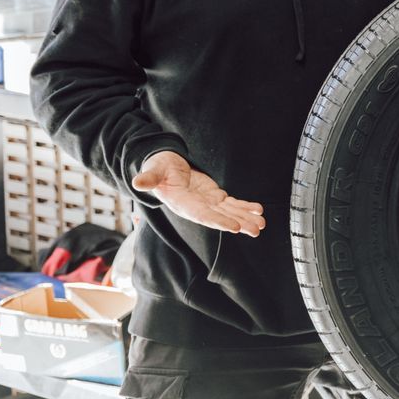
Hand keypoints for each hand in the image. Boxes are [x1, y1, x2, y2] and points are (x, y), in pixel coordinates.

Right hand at [131, 150, 265, 235]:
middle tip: (256, 230)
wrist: (164, 167)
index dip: (219, 221)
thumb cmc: (158, 168)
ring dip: (246, 218)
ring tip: (260, 224)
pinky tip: (258, 210)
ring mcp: (207, 202)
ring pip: (229, 212)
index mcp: (183, 204)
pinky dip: (245, 206)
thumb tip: (137, 182)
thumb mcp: (153, 170)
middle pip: (220, 218)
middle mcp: (197, 207)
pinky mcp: (214, 196)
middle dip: (239, 223)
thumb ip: (148, 177)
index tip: (235, 227)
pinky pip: (232, 203)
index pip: (203, 215)